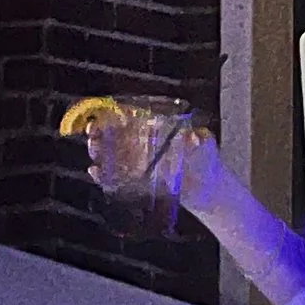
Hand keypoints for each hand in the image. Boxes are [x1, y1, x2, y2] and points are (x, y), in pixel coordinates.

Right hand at [58, 95, 204, 209]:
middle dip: (100, 133)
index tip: (104, 115)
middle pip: (114, 136)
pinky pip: (115, 179)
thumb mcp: (206, 144)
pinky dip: (103, 176)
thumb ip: (201, 139)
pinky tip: (96, 172)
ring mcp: (139, 164)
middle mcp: (144, 145)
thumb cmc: (207, 159)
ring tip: (94, 153)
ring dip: (99, 152)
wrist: (210, 189)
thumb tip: (194, 137)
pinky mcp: (138, 184)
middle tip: (94, 134)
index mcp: (156, 130)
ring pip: (111, 156)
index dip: (114, 115)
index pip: (130, 118)